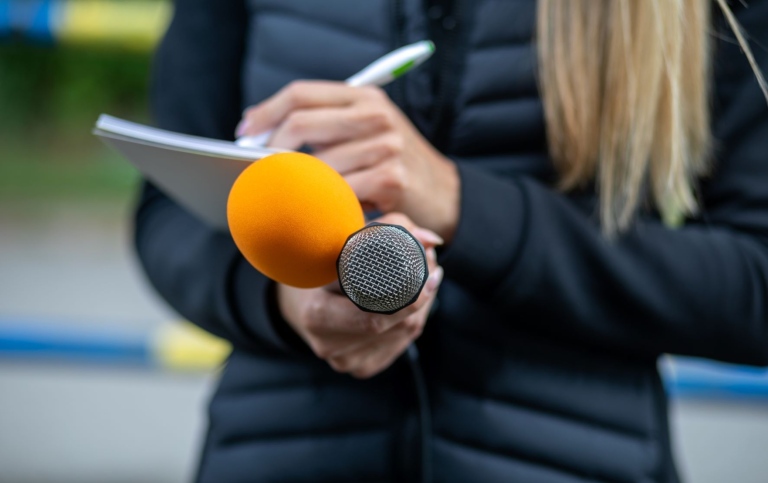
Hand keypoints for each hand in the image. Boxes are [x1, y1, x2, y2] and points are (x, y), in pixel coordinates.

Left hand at [237, 81, 459, 241]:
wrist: (444, 195)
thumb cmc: (392, 165)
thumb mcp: (365, 132)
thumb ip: (323, 125)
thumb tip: (259, 129)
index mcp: (365, 98)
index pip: (301, 94)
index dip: (266, 112)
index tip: (245, 133)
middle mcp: (376, 116)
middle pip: (300, 124)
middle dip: (270, 149)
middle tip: (255, 169)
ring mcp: (385, 146)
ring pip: (315, 165)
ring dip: (297, 185)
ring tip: (290, 198)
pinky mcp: (391, 178)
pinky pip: (337, 194)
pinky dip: (324, 206)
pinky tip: (323, 212)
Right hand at [276, 213, 443, 378]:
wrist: (300, 303)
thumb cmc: (321, 266)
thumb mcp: (342, 244)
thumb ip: (388, 230)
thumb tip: (431, 241)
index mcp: (318, 315)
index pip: (375, 317)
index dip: (410, 299)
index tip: (432, 274)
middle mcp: (329, 345)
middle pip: (397, 327)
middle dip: (423, 297)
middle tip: (433, 270)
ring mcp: (346, 361)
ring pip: (403, 336)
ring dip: (421, 308)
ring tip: (426, 281)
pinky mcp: (361, 367)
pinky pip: (398, 346)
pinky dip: (410, 324)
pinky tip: (412, 306)